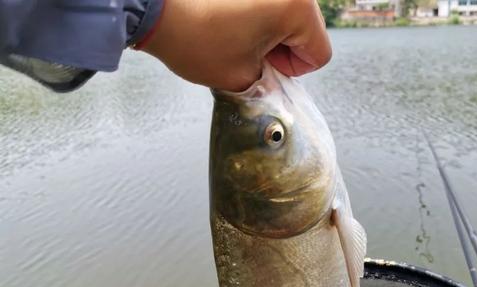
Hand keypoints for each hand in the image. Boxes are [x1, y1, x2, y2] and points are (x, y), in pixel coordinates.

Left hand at [141, 0, 331, 90]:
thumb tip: (275, 81)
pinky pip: (270, 2)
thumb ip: (270, 84)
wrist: (153, 8)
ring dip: (269, 31)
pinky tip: (230, 22)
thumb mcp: (242, 78)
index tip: (264, 66)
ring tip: (236, 36)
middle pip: (308, 30)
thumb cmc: (196, 40)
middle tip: (249, 52)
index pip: (319, 54)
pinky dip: (257, 15)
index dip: (292, 70)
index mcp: (297, 9)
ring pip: (289, 14)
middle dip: (283, 48)